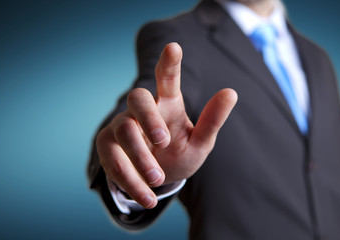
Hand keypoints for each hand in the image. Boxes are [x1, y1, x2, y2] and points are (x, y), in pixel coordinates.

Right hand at [96, 42, 237, 208]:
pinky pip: (112, 158)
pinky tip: (147, 195)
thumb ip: (212, 120)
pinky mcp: (107, 146)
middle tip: (163, 141)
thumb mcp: (200, 142)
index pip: (167, 78)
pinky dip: (129, 179)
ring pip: (123, 130)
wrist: (157, 181)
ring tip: (158, 179)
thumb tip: (232, 92)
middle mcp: (143, 110)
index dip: (169, 63)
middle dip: (148, 118)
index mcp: (168, 102)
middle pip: (137, 98)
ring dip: (140, 156)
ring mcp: (122, 126)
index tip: (174, 47)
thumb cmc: (180, 154)